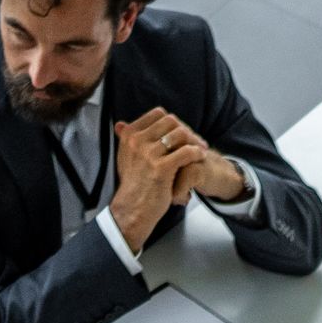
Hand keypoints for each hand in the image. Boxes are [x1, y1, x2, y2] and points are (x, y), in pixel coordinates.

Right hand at [109, 112, 193, 247]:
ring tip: (201, 149)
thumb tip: (121, 124)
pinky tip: (200, 157)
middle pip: (171, 121)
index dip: (173, 122)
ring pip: (180, 134)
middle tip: (196, 141)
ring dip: (194, 140)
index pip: (158, 114)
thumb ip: (126, 139)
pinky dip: (197, 153)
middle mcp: (137, 141)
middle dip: (186, 130)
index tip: (182, 132)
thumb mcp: (124, 157)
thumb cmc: (132, 185)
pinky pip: (186, 152)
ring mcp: (149, 154)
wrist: (133, 208)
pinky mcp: (162, 168)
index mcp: (129, 135)